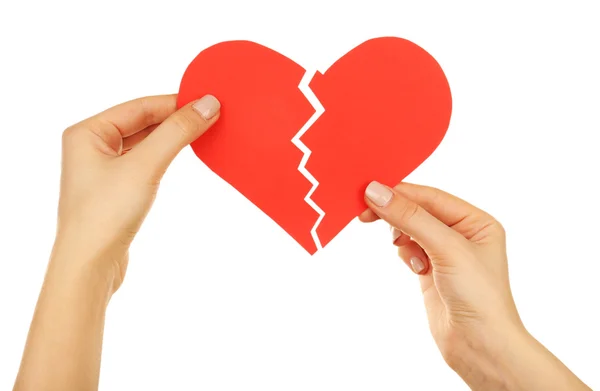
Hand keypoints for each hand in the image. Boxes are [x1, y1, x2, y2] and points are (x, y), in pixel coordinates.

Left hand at [14, 94, 220, 390]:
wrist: (89, 267)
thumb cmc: (103, 216)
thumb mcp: (146, 166)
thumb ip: (177, 132)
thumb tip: (206, 104)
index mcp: (87, 132)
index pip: (140, 106)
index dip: (176, 102)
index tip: (207, 102)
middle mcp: (91, 147)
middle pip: (143, 122)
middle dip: (175, 119)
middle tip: (210, 117)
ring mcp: (102, 170)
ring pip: (145, 142)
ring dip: (171, 138)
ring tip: (201, 133)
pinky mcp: (115, 190)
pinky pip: (145, 162)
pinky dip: (165, 156)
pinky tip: (180, 157)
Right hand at [360, 182, 590, 389]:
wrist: (480, 346)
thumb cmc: (481, 297)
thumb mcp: (447, 249)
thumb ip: (411, 218)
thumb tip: (378, 193)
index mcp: (476, 221)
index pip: (430, 196)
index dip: (400, 193)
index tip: (369, 193)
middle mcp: (462, 233)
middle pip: (417, 210)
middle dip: (395, 213)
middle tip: (364, 215)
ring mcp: (445, 252)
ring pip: (409, 229)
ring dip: (401, 237)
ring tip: (408, 254)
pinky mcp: (430, 269)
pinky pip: (408, 248)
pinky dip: (405, 254)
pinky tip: (416, 268)